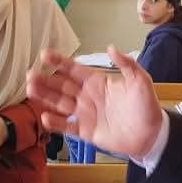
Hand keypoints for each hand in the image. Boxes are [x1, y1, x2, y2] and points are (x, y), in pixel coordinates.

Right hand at [27, 46, 162, 158]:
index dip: (59, 62)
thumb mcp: (141, 81)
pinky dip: (55, 123)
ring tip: (30, 90)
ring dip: (45, 97)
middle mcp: (88, 96)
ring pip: (59, 103)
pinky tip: (45, 117)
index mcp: (98, 82)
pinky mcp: (85, 131)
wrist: (151, 135)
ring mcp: (85, 114)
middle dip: (46, 80)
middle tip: (30, 75)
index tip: (44, 55)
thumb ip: (126, 64)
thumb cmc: (147, 106)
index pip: (74, 69)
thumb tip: (111, 47)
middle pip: (61, 85)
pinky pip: (67, 126)